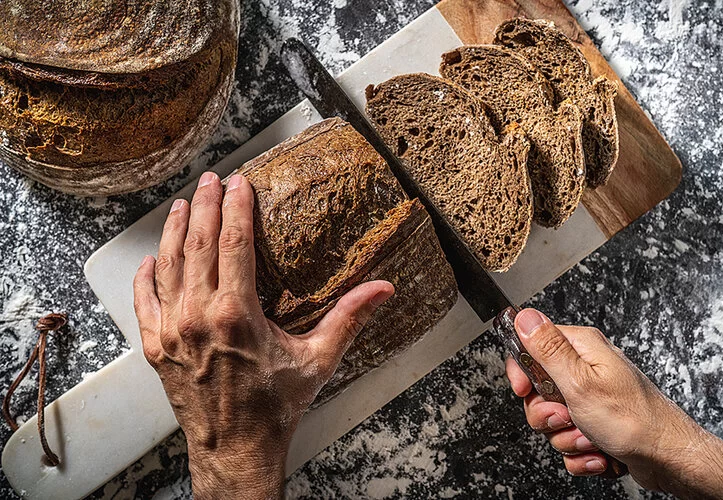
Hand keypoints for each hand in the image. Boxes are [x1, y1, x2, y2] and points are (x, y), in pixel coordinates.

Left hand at [133, 171, 393, 499]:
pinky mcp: (156, 347)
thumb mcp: (319, 360)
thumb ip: (350, 318)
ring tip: (180, 204)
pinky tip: (152, 257)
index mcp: (236, 314)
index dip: (235, 208)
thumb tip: (384, 289)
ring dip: (173, 230)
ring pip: (168, 265)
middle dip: (203, 205)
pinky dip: (147, 275)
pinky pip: (144, 301)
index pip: (231, 243)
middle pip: (196, 244)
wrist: (236, 450)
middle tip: (211, 180)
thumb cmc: (275, 408)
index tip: (239, 183)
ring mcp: (171, 331)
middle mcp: (197, 317)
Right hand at [506, 308, 722, 498]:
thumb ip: (548, 349)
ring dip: (568, 438)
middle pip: (538, 391)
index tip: (523, 390)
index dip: (522, 371)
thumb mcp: (580, 381)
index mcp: (582, 349)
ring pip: (554, 420)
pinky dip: (582, 454)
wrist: (669, 459)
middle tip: (567, 417)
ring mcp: (593, 398)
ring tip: (592, 439)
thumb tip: (523, 315)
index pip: (532, 347)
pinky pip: (571, 441)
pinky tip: (600, 454)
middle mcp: (587, 369)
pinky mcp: (597, 423)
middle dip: (548, 415)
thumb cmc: (634, 419)